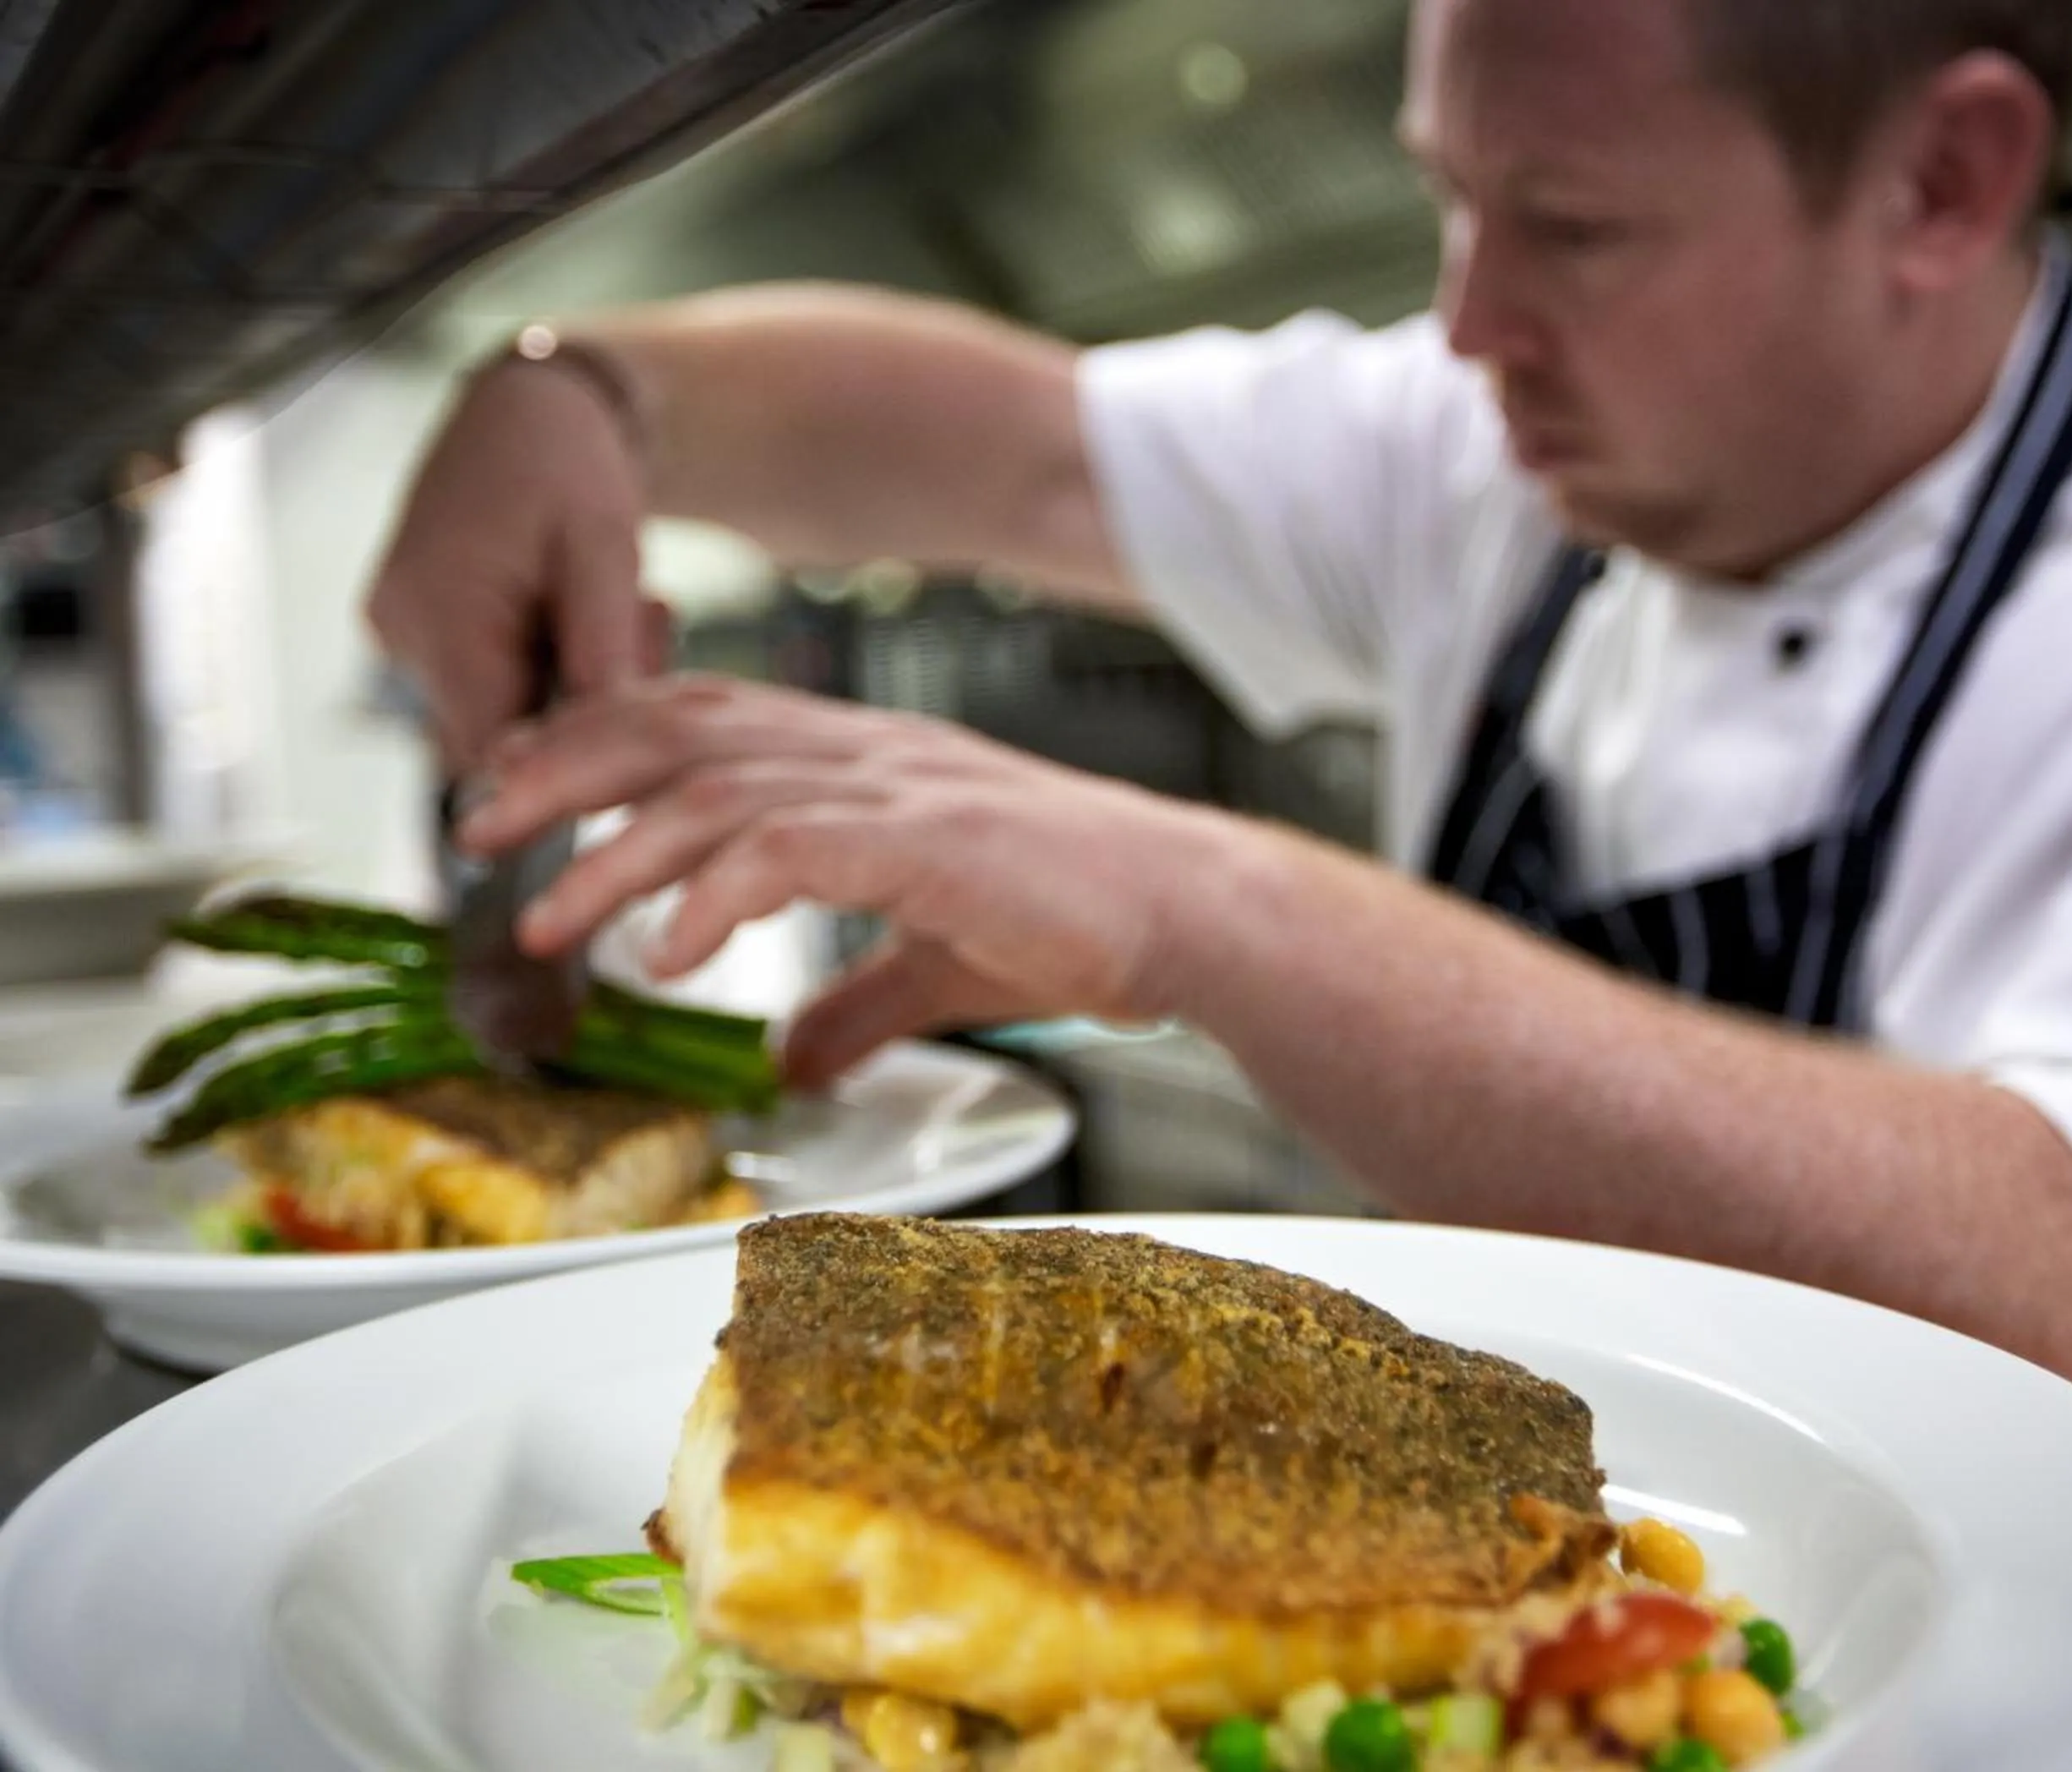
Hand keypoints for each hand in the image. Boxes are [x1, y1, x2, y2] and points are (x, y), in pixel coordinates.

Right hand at [367, 355, 664, 771]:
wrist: (526, 406)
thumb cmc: (571, 466)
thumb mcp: (605, 556)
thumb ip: (601, 660)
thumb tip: (604, 759)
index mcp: (438, 615)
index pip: (491, 753)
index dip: (568, 764)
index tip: (637, 728)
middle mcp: (402, 634)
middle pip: (499, 737)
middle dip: (584, 711)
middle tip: (641, 631)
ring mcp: (404, 635)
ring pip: (501, 713)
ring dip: (573, 683)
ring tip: (616, 608)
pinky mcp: (422, 632)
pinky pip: (491, 683)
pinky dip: (549, 665)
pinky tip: (581, 613)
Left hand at [462, 676, 1233, 1081]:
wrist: (1186, 913)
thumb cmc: (1079, 925)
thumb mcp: (934, 969)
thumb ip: (853, 1005)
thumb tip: (788, 1062)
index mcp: (861, 763)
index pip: (700, 720)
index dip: (594, 739)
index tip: (518, 789)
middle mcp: (863, 755)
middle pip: (676, 728)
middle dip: (559, 771)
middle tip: (471, 829)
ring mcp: (893, 788)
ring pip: (712, 792)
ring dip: (610, 855)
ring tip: (542, 918)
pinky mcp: (924, 839)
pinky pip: (788, 851)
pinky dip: (711, 897)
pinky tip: (665, 954)